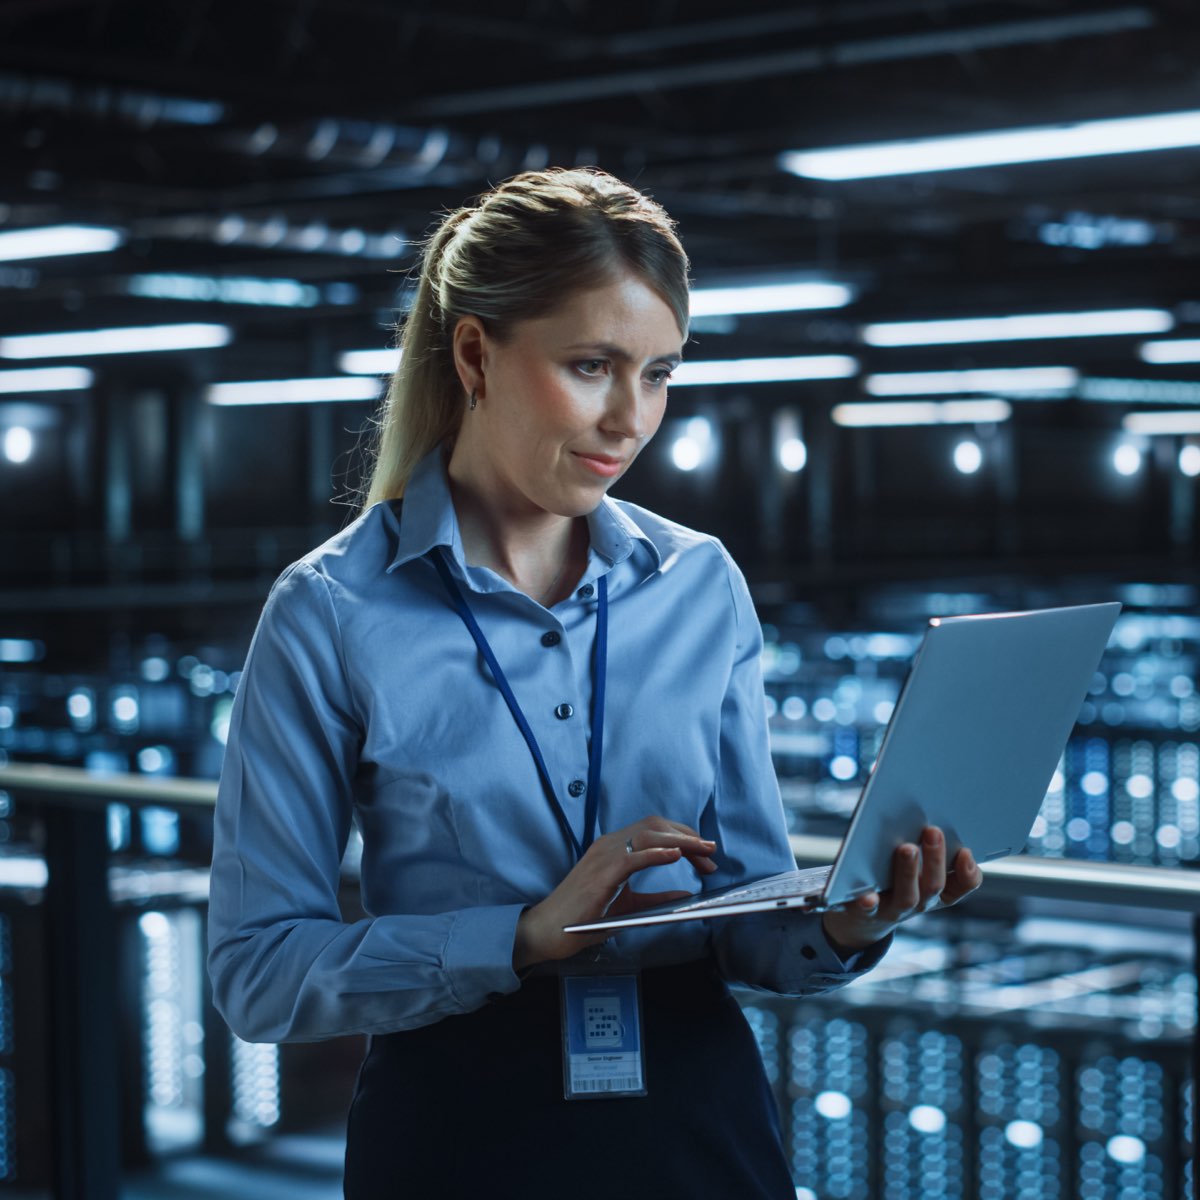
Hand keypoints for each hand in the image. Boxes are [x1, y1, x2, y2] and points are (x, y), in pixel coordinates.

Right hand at [513, 816, 717, 970]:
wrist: (549, 930)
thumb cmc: (583, 918)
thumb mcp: (627, 905)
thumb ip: (655, 898)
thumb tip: (686, 895)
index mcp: (614, 848)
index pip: (656, 830)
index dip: (684, 838)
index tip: (706, 855)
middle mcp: (609, 845)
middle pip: (657, 826)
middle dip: (689, 837)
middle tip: (712, 853)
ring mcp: (604, 856)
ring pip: (649, 834)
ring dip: (681, 841)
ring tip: (703, 851)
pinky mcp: (601, 873)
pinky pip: (633, 856)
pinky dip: (657, 853)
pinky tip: (676, 855)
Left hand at [820, 826, 981, 954]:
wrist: (861, 917)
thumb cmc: (893, 880)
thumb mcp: (915, 867)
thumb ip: (925, 847)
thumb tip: (925, 813)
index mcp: (936, 889)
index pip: (963, 885)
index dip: (968, 872)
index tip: (966, 851)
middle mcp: (920, 902)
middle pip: (934, 885)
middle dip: (935, 858)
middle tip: (932, 831)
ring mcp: (894, 909)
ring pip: (907, 896)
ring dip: (909, 872)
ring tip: (907, 848)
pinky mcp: (867, 911)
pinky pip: (869, 910)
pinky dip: (869, 902)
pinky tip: (868, 895)